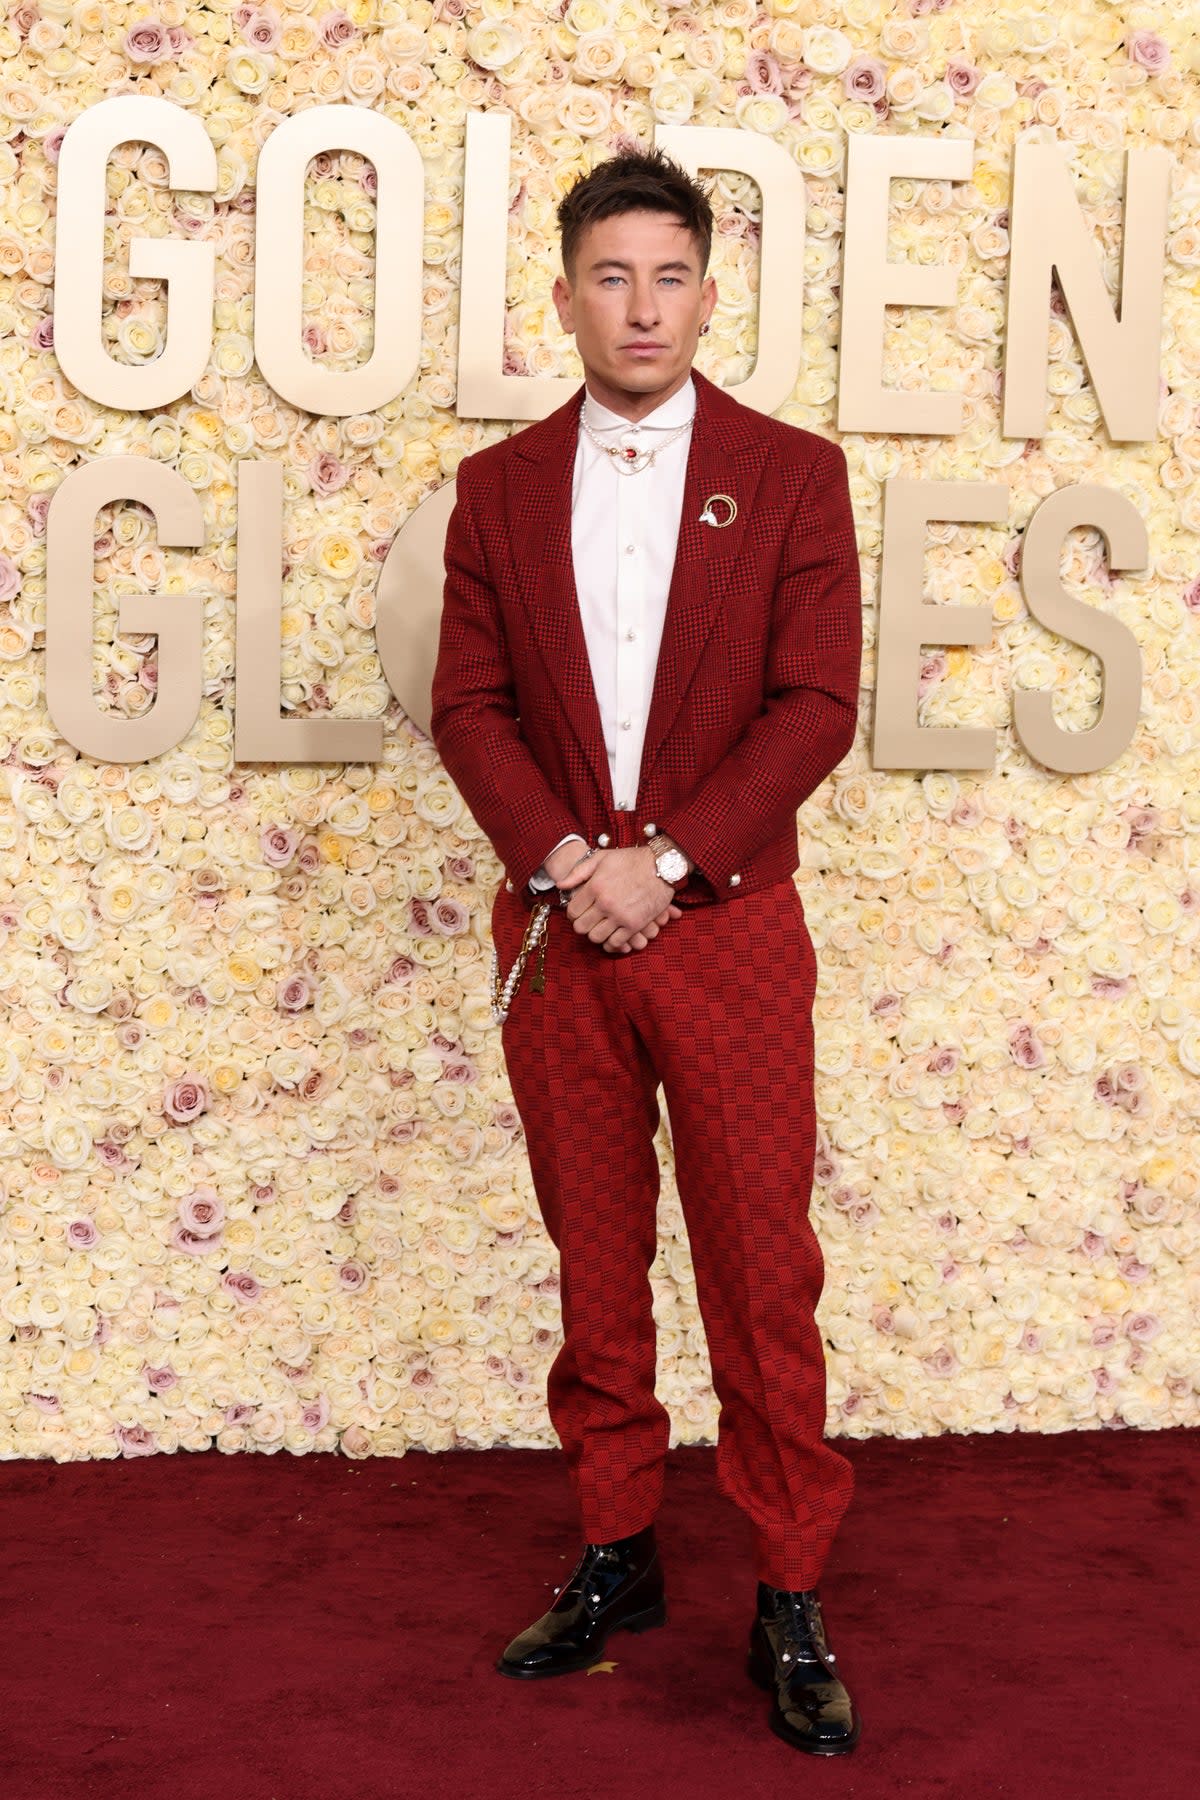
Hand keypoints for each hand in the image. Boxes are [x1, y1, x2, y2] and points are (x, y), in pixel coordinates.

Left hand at [554, 845, 680, 952]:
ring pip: (596, 937)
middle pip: (581, 927)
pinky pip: (616, 943)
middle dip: (582, 925)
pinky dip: (611, 943)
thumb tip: (560, 884)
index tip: (578, 912)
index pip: (572, 911)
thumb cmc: (631, 859)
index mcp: (595, 886)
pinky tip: (612, 936)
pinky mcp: (635, 925)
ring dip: (596, 934)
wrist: (662, 865)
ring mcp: (620, 915)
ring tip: (600, 927)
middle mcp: (605, 903)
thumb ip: (579, 872)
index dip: (573, 914)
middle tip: (588, 920)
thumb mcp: (602, 858)